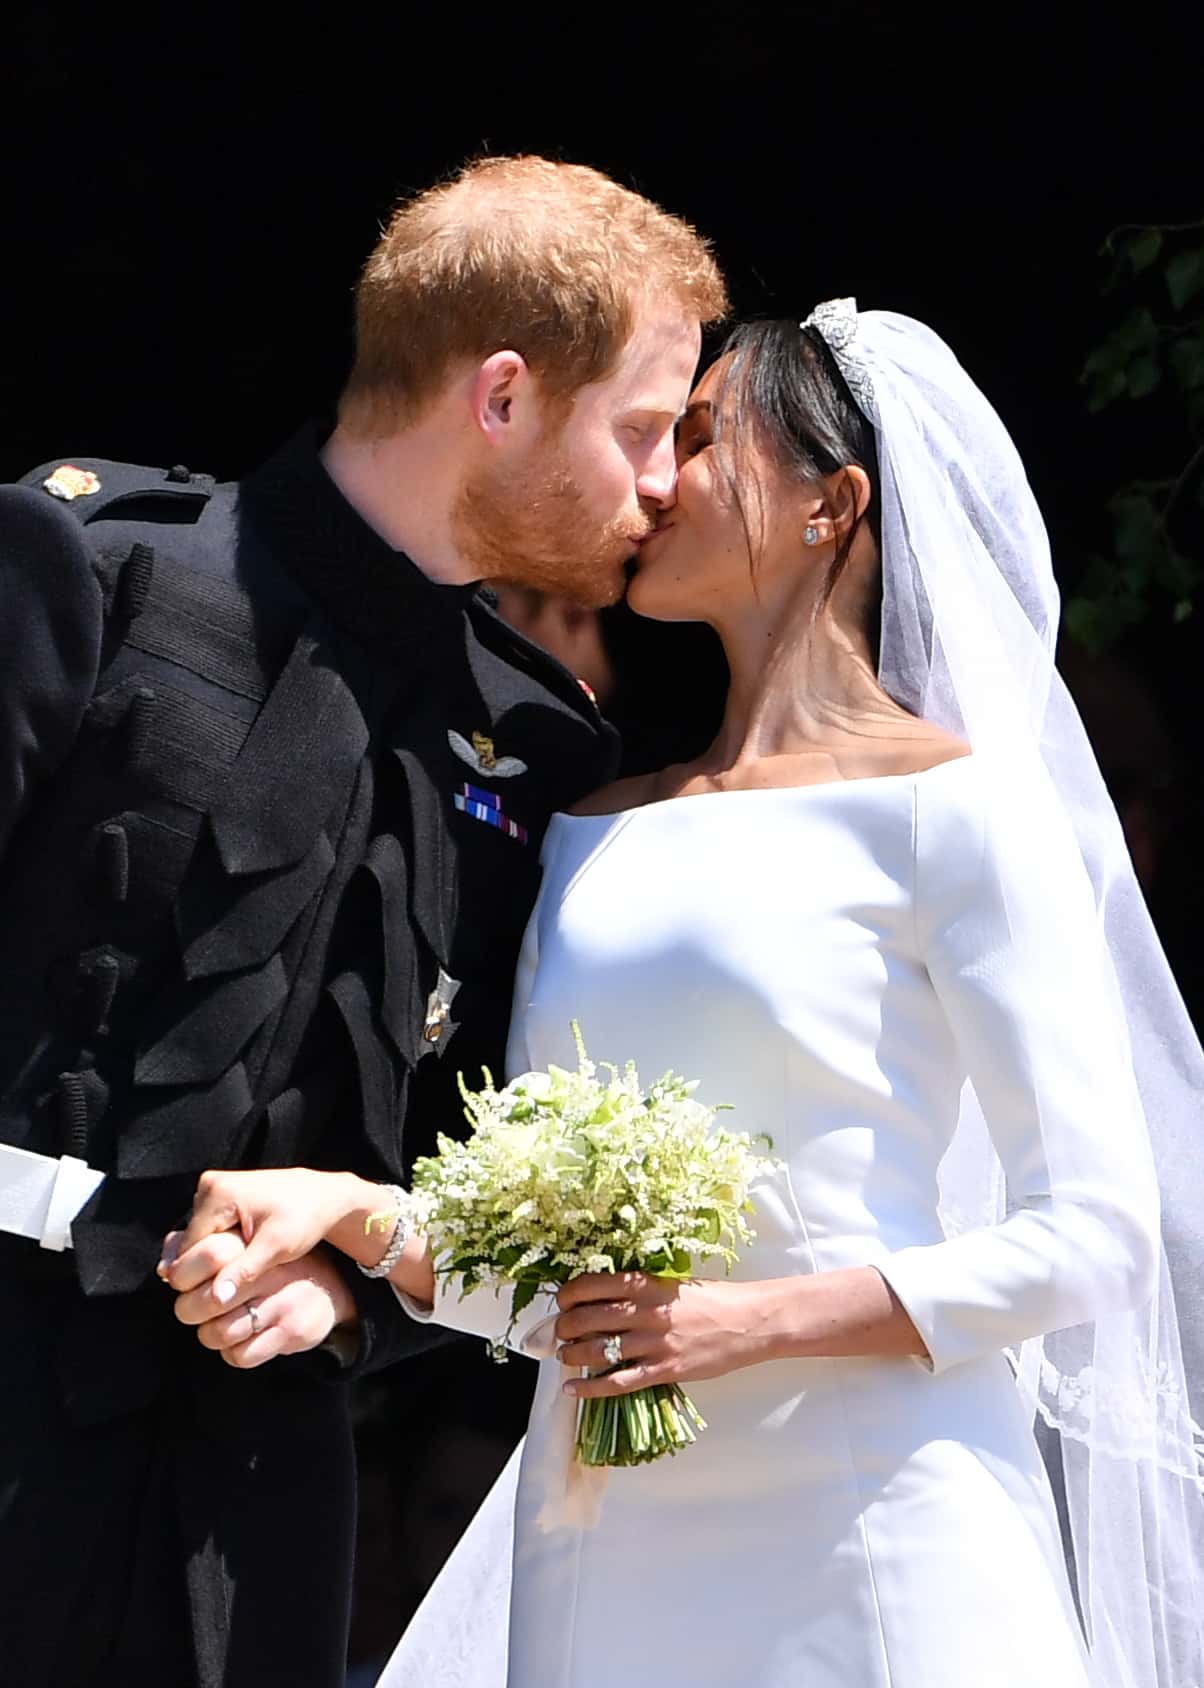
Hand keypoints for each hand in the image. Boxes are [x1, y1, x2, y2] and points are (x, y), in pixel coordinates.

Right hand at [159, 1166, 364, 1308]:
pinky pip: (206, 1231)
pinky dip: (217, 1247)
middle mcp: (208, 1185)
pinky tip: (236, 1259)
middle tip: (232, 1283)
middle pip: (189, 1243)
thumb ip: (245, 1271)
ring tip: (238, 1269)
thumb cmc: (305, 1219)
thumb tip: (216, 1299)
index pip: (189, 1249)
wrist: (322, 1196)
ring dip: (210, 1259)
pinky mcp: (219, 1195)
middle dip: (205, 1268)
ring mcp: (212, 1187)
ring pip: (196, 1239)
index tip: (222, 1294)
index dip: (201, 1277)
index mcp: (218, 1193)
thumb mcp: (278, 1247)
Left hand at [170, 1230, 357, 1368]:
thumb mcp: (243, 1245)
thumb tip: (163, 1269)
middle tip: (194, 1310)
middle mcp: (271, 1270)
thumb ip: (200, 1247)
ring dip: (210, 1334)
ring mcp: (283, 1302)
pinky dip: (232, 1353)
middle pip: (208, 1300)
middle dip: (190, 1310)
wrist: (328, 1288)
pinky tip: (239, 1340)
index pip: (208, 1255)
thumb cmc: (269, 1265)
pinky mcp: (292, 1332)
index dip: (184, 1275)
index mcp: (256, 1244)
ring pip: (219, 1333)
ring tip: (217, 1325)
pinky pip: (241, 1356)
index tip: (184, 1282)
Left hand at [554, 1272, 776, 1399]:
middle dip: (563, 1327)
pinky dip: (589, 1387)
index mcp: (644, 1284)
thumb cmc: (712, 1299)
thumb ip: (639, 1290)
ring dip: (571, 1355)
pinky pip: (617, 1382)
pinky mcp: (663, 1370)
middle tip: (558, 1332)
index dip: (568, 1295)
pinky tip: (573, 1388)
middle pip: (586, 1319)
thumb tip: (602, 1299)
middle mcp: (644, 1312)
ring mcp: (653, 1343)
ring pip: (596, 1350)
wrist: (748, 1322)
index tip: (562, 1302)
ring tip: (563, 1357)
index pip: (590, 1286)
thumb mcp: (671, 1283)